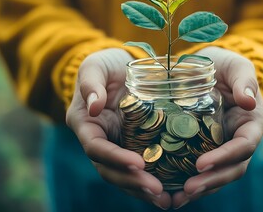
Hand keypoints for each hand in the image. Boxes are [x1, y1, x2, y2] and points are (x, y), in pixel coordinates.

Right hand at [66, 48, 170, 209]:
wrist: (122, 67)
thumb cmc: (106, 64)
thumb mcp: (95, 65)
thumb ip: (90, 83)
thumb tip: (93, 105)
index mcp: (86, 125)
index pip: (97, 148)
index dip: (115, 158)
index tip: (139, 163)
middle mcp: (100, 141)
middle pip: (112, 170)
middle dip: (134, 183)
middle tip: (159, 192)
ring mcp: (119, 146)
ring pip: (127, 176)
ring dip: (145, 190)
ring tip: (169, 200)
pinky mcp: (136, 146)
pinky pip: (144, 168)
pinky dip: (157, 180)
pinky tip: (175, 189)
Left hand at [172, 46, 262, 208]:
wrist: (208, 69)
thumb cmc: (224, 65)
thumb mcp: (235, 65)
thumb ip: (244, 79)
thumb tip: (248, 100)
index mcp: (253, 122)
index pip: (244, 145)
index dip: (225, 157)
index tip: (200, 164)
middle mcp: (240, 139)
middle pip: (232, 168)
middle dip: (211, 181)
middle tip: (187, 190)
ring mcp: (223, 146)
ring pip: (216, 174)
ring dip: (199, 189)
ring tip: (175, 199)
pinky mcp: (205, 148)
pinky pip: (199, 169)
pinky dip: (187, 181)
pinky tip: (168, 191)